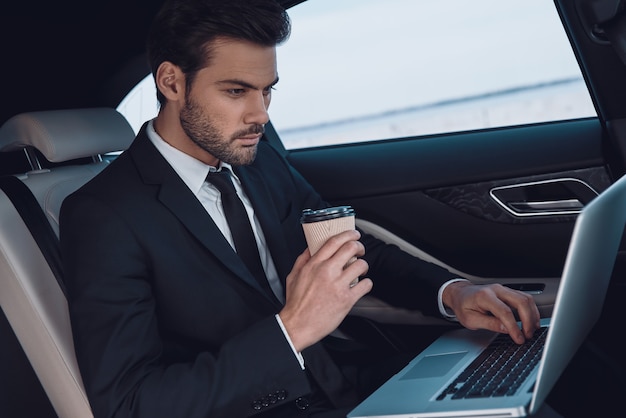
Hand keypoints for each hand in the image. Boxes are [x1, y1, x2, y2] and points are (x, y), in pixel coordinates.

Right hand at [279, 230, 371, 351]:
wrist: (298, 325)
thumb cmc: (296, 304)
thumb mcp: (293, 276)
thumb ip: (303, 260)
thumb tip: (311, 249)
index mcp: (315, 264)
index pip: (335, 241)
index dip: (348, 234)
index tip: (353, 235)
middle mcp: (327, 271)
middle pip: (351, 248)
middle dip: (359, 246)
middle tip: (360, 250)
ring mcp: (338, 285)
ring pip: (361, 265)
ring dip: (363, 266)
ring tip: (360, 270)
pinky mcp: (347, 299)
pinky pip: (365, 285)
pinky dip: (367, 283)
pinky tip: (362, 285)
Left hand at [442, 281, 540, 343]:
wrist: (460, 294)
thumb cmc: (463, 306)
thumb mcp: (470, 319)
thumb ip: (489, 323)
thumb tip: (506, 329)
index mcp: (485, 296)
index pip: (505, 312)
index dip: (514, 327)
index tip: (519, 338)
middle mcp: (496, 290)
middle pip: (521, 302)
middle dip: (528, 320)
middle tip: (528, 335)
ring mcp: (503, 289)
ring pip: (526, 298)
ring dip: (532, 315)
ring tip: (531, 330)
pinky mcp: (508, 292)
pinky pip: (524, 298)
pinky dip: (531, 310)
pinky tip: (531, 321)